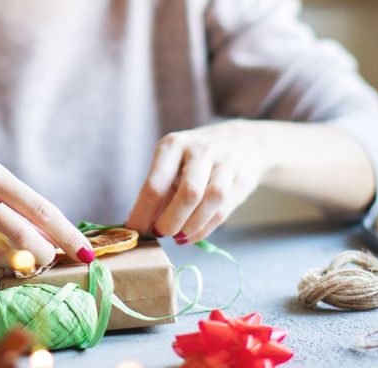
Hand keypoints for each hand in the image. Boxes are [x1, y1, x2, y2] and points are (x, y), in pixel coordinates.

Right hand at [0, 142, 93, 279]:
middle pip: (26, 235)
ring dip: (22, 265)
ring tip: (28, 266)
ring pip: (2, 253)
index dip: (67, 233)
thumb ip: (3, 196)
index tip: (86, 251)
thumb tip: (41, 226)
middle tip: (54, 262)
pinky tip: (0, 270)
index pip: (40, 208)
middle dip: (47, 254)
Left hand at [125, 121, 267, 243]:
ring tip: (178, 237)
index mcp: (173, 145)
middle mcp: (199, 150)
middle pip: (188, 193)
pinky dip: (205, 228)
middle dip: (171, 221)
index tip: (135, 232)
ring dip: (191, 225)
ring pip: (210, 200)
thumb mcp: (173, 163)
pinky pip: (223, 209)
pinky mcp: (242, 178)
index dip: (143, 213)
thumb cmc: (196, 158)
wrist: (242, 141)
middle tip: (160, 234)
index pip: (155, 184)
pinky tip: (193, 234)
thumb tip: (139, 225)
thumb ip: (159, 192)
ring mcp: (224, 162)